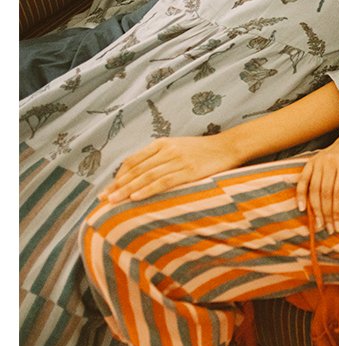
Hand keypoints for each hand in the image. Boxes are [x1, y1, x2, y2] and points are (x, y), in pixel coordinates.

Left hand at [102, 135, 241, 201]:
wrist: (228, 147)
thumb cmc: (203, 151)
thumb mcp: (179, 148)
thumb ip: (161, 157)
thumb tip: (143, 174)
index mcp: (161, 143)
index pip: (133, 160)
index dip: (119, 176)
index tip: (109, 189)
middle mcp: (166, 150)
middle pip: (136, 169)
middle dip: (118, 185)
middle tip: (104, 199)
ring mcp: (177, 160)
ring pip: (146, 176)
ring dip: (128, 190)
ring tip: (114, 201)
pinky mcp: (188, 171)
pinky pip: (163, 181)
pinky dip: (148, 190)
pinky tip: (136, 197)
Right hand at [295, 135, 338, 233]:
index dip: (338, 211)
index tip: (338, 226)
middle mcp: (330, 162)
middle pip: (326, 193)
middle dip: (327, 214)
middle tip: (329, 229)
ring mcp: (318, 161)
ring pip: (314, 189)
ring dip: (316, 209)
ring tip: (319, 223)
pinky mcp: (310, 162)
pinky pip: (303, 181)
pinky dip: (301, 195)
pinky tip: (302, 208)